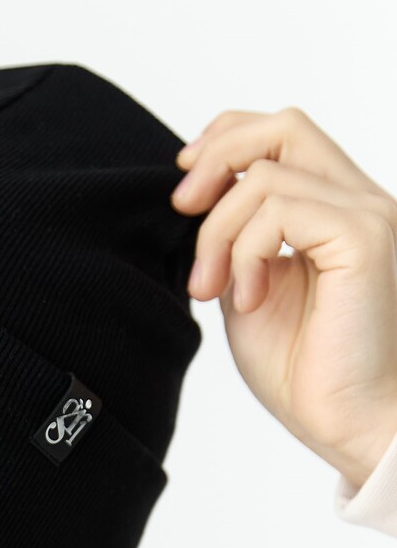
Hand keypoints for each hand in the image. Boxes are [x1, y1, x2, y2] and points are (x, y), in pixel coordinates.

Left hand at [171, 108, 396, 489]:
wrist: (346, 422)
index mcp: (333, 210)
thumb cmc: (305, 370)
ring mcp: (366, 215)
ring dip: (218, 233)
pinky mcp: (364, 237)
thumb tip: (195, 204)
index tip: (184, 188)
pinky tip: (247, 299)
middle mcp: (357, 202)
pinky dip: (246, 252)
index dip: (225, 141)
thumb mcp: (247, 290)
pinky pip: (281, 210)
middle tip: (181, 210)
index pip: (282, 134)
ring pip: (266, 176)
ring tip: (212, 290)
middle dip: (216, 158)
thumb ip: (233, 242)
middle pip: (282, 126)